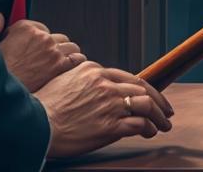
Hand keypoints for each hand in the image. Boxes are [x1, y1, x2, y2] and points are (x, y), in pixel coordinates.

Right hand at [0, 14, 84, 91]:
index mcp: (25, 28)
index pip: (42, 28)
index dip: (40, 39)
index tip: (38, 47)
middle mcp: (41, 36)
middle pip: (58, 37)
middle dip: (55, 47)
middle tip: (49, 59)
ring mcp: (52, 50)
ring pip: (70, 46)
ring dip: (67, 53)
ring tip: (63, 63)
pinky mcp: (58, 65)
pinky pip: (76, 59)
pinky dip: (76, 62)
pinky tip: (72, 68)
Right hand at [40, 61, 172, 157]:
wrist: (35, 126)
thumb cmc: (44, 108)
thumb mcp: (66, 81)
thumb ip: (86, 81)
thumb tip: (100, 90)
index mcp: (94, 70)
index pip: (130, 77)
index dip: (146, 88)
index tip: (153, 96)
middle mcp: (105, 83)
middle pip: (142, 88)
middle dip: (159, 101)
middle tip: (167, 111)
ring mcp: (109, 103)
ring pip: (145, 104)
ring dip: (158, 116)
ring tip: (164, 125)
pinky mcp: (110, 124)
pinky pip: (138, 124)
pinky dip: (148, 128)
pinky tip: (150, 133)